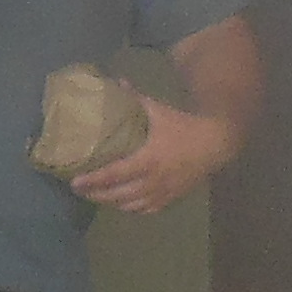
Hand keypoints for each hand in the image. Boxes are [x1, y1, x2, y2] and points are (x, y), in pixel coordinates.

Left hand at [74, 94, 237, 215]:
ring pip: (130, 206)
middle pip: (117, 195)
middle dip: (96, 194)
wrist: (217, 143)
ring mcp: (163, 192)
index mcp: (147, 160)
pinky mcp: (172, 198)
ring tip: (99, 196)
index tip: (74, 182)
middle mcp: (153, 180)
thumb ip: (136, 99)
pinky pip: (146, 210)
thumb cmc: (185, 126)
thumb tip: (117, 82)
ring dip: (112, 203)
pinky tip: (125, 203)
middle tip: (80, 189)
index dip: (93, 180)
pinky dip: (132, 208)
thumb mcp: (160, 110)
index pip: (113, 174)